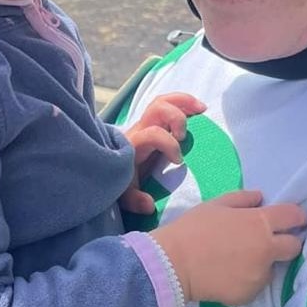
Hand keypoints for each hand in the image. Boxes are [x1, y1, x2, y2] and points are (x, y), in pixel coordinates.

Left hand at [120, 92, 206, 215]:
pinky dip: (183, 103)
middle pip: (157, 107)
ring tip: (202, 109)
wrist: (105, 169)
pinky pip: (167, 104)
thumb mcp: (123, 195)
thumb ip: (134, 200)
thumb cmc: (118, 180)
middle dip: (176, 117)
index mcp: (134, 145)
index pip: (152, 134)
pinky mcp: (153, 123)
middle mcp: (140, 129)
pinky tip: (198, 109)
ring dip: (183, 102)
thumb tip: (149, 205)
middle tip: (185, 135)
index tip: (178, 160)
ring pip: (163, 101)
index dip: (169, 144)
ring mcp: (147, 123)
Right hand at [154, 190, 306, 306]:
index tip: (294, 220)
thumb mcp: (215, 205)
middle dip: (287, 243)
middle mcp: (266, 249)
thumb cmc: (192, 229)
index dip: (297, 217)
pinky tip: (226, 276)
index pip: (294, 217)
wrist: (172, 264)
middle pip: (294, 247)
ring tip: (235, 262)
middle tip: (268, 243)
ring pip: (271, 269)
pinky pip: (254, 286)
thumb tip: (261, 198)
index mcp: (260, 223)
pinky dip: (245, 282)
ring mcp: (259, 275)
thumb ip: (242, 199)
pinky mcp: (249, 294)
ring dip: (261, 264)